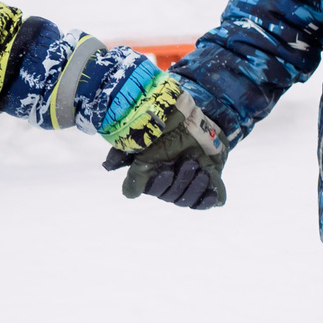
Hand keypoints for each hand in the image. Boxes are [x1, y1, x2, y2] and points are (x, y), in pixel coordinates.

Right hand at [102, 87, 226, 209]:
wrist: (195, 119)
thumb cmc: (164, 126)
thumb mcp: (141, 134)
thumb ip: (124, 148)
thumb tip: (109, 166)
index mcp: (143, 171)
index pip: (137, 190)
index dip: (153, 185)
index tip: (164, 171)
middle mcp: (161, 181)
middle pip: (167, 195)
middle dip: (180, 180)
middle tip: (189, 161)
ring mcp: (183, 184)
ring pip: (184, 200)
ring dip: (194, 187)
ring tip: (201, 171)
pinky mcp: (203, 183)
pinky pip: (203, 202)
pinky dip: (207, 200)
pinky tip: (213, 195)